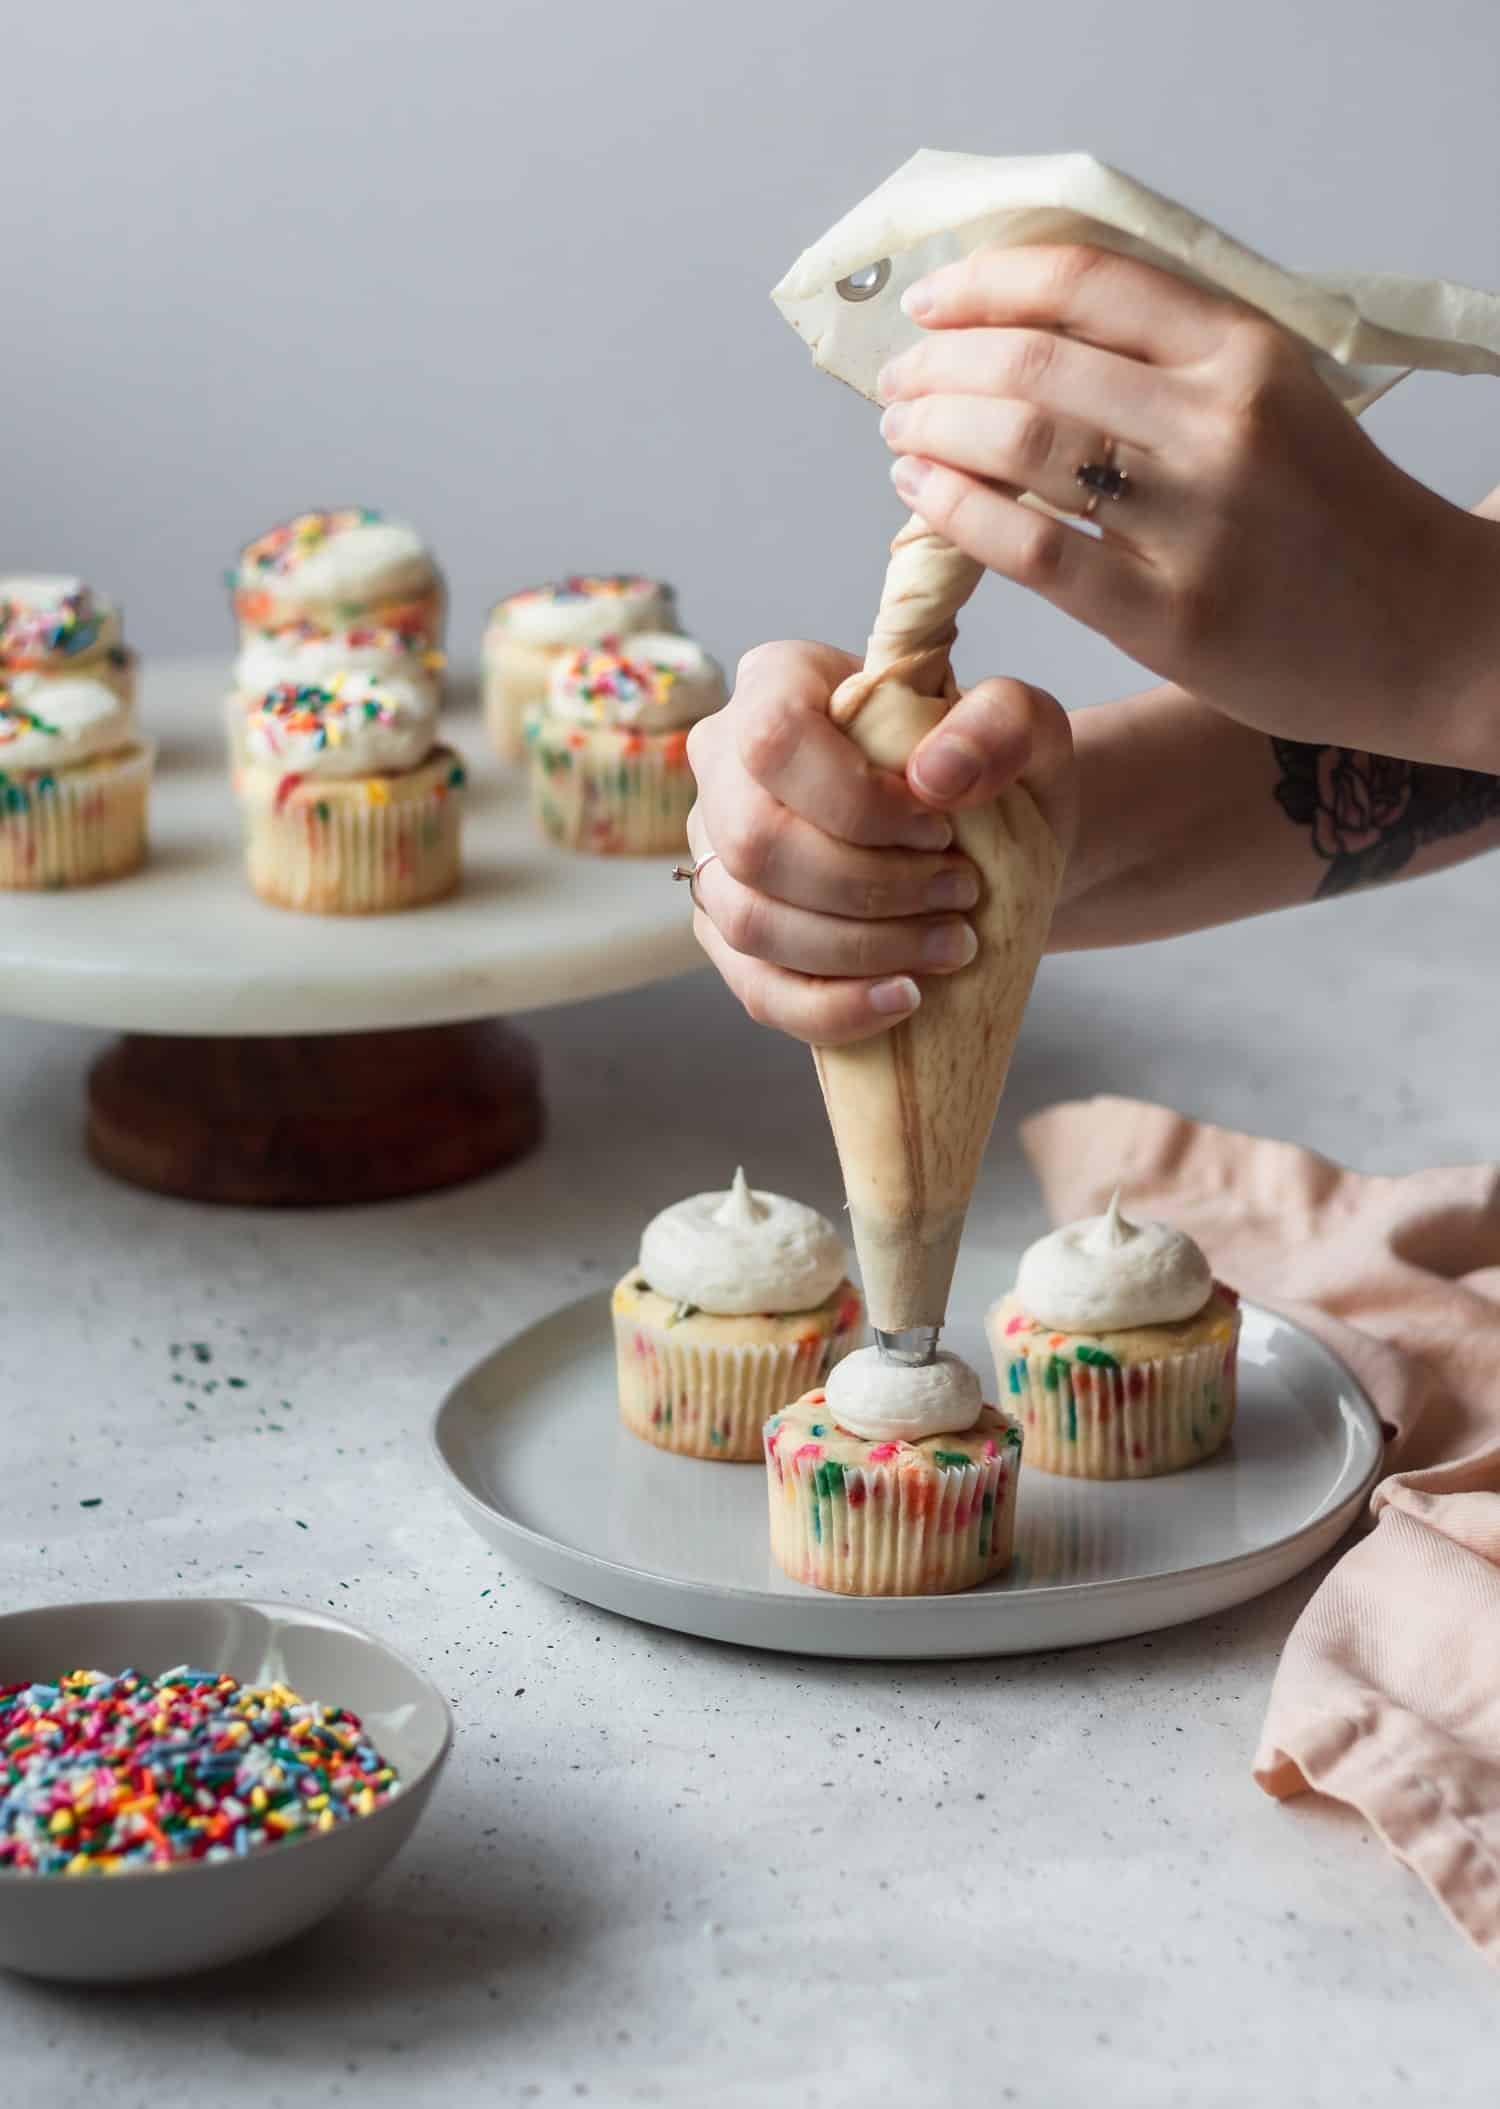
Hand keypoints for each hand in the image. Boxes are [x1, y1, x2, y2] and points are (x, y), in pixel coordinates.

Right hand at [685, 641, 1073, 1044]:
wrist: (981, 842)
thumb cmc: (986, 769)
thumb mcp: (1023, 726)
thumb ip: (999, 722)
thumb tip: (934, 777)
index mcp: (777, 685)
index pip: (775, 740)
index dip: (856, 801)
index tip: (941, 828)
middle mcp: (724, 767)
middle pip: (754, 844)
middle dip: (870, 887)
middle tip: (960, 892)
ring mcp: (716, 855)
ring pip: (750, 922)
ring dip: (861, 949)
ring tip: (952, 944)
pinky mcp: (731, 936)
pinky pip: (758, 989)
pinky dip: (834, 1008)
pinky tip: (905, 998)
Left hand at [879, 244, 1491, 765]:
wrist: (1418, 630)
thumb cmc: (1326, 512)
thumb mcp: (1270, 395)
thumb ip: (1166, 355)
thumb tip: (1016, 325)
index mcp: (1245, 349)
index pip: (1083, 282)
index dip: (984, 285)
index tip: (930, 303)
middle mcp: (1220, 423)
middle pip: (1032, 364)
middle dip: (938, 369)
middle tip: (898, 387)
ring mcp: (1196, 522)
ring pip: (1020, 448)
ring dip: (934, 434)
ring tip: (903, 438)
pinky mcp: (1170, 614)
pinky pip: (1031, 548)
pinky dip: (954, 512)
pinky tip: (921, 497)